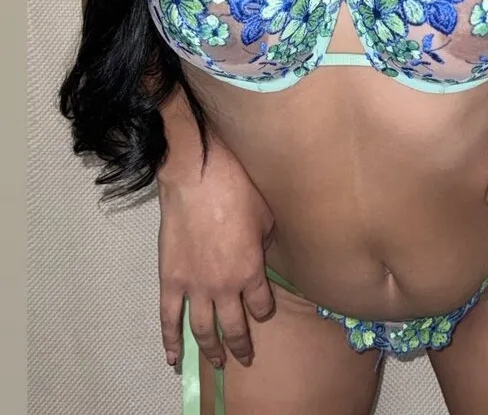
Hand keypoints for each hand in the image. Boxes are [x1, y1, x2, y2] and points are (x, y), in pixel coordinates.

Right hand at [157, 143, 276, 369]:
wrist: (197, 177)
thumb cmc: (237, 189)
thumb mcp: (265, 215)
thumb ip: (263, 243)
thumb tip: (259, 252)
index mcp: (251, 271)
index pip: (261, 305)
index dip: (264, 310)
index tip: (263, 310)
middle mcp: (224, 287)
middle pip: (234, 326)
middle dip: (241, 344)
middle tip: (244, 358)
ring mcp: (194, 286)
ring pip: (203, 330)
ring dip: (210, 349)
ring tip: (217, 362)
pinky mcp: (170, 280)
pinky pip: (169, 318)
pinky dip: (170, 340)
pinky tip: (173, 358)